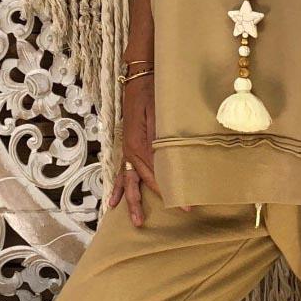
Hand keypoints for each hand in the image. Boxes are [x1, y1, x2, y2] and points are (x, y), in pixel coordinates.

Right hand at [108, 73, 191, 224]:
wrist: (138, 79)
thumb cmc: (152, 93)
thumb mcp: (160, 111)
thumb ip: (161, 135)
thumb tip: (170, 157)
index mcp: (140, 144)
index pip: (158, 173)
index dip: (171, 189)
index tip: (186, 202)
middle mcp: (131, 151)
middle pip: (147, 180)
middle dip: (162, 197)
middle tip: (182, 212)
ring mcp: (127, 150)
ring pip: (131, 181)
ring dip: (133, 201)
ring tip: (137, 221)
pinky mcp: (127, 147)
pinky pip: (122, 172)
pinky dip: (119, 187)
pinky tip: (113, 202)